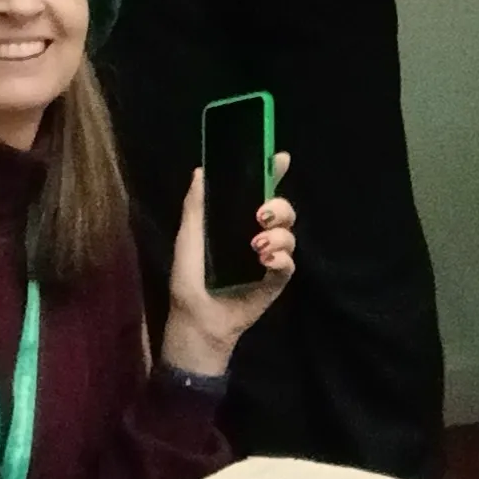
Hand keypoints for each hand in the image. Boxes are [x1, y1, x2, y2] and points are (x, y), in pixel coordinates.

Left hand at [161, 154, 295, 373]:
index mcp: (236, 222)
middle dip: (279, 206)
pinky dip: (281, 258)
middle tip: (260, 214)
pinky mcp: (275, 282)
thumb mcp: (187, 239)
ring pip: (290, 235)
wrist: (196, 320)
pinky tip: (266, 259)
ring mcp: (269, 259)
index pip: (260, 191)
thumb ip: (195, 206)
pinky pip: (289, 264)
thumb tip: (201, 171)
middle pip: (283, 211)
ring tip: (257, 245)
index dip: (272, 172)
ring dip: (279, 234)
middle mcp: (257, 236)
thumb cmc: (188, 279)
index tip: (279, 158)